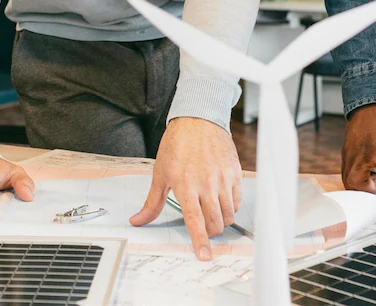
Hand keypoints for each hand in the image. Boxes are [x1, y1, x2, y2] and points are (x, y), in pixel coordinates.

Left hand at [129, 117, 241, 260]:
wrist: (198, 120)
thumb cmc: (177, 145)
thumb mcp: (160, 173)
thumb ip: (152, 202)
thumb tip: (138, 220)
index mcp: (186, 185)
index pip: (195, 221)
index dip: (200, 241)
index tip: (204, 256)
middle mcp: (206, 183)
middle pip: (215, 223)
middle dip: (210, 232)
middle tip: (203, 227)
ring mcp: (223, 178)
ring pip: (229, 214)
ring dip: (221, 220)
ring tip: (212, 211)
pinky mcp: (235, 172)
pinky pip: (237, 200)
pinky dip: (231, 206)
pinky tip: (221, 199)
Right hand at [342, 103, 375, 205]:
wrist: (370, 103)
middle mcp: (365, 153)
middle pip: (358, 183)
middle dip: (369, 191)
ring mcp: (352, 153)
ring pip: (348, 182)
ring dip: (361, 186)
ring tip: (372, 174)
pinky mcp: (345, 153)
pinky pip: (346, 174)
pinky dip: (355, 178)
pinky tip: (365, 169)